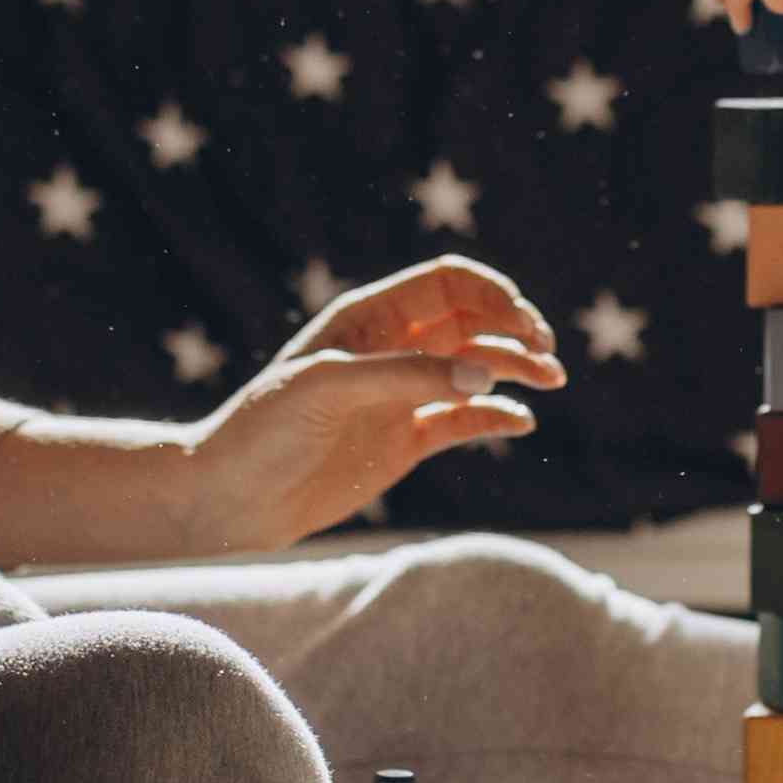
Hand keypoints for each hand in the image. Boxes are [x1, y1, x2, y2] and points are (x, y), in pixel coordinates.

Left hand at [177, 256, 568, 552]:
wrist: (231, 497)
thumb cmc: (264, 429)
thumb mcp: (330, 388)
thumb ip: (408, 376)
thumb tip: (485, 373)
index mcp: (369, 319)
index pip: (448, 284)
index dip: (492, 294)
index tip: (523, 322)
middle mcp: (391, 350)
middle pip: (473, 322)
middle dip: (515, 330)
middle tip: (546, 355)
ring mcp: (401, 396)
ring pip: (476, 369)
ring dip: (516, 370)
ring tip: (551, 383)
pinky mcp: (405, 441)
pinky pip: (465, 421)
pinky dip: (498, 417)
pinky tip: (521, 423)